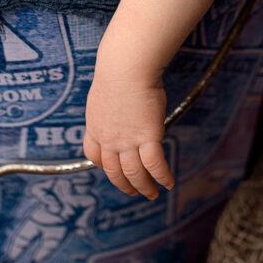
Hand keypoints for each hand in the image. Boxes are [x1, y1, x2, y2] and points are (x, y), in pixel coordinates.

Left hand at [82, 66, 173, 199]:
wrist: (125, 68)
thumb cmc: (117, 72)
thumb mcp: (104, 95)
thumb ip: (109, 108)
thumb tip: (117, 107)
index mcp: (95, 127)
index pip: (94, 156)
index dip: (104, 166)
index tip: (112, 170)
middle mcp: (108, 139)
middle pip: (114, 171)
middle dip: (125, 185)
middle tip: (134, 192)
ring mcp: (127, 141)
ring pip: (135, 173)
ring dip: (144, 187)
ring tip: (152, 194)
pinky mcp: (147, 137)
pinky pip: (155, 164)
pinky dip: (162, 176)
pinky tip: (168, 182)